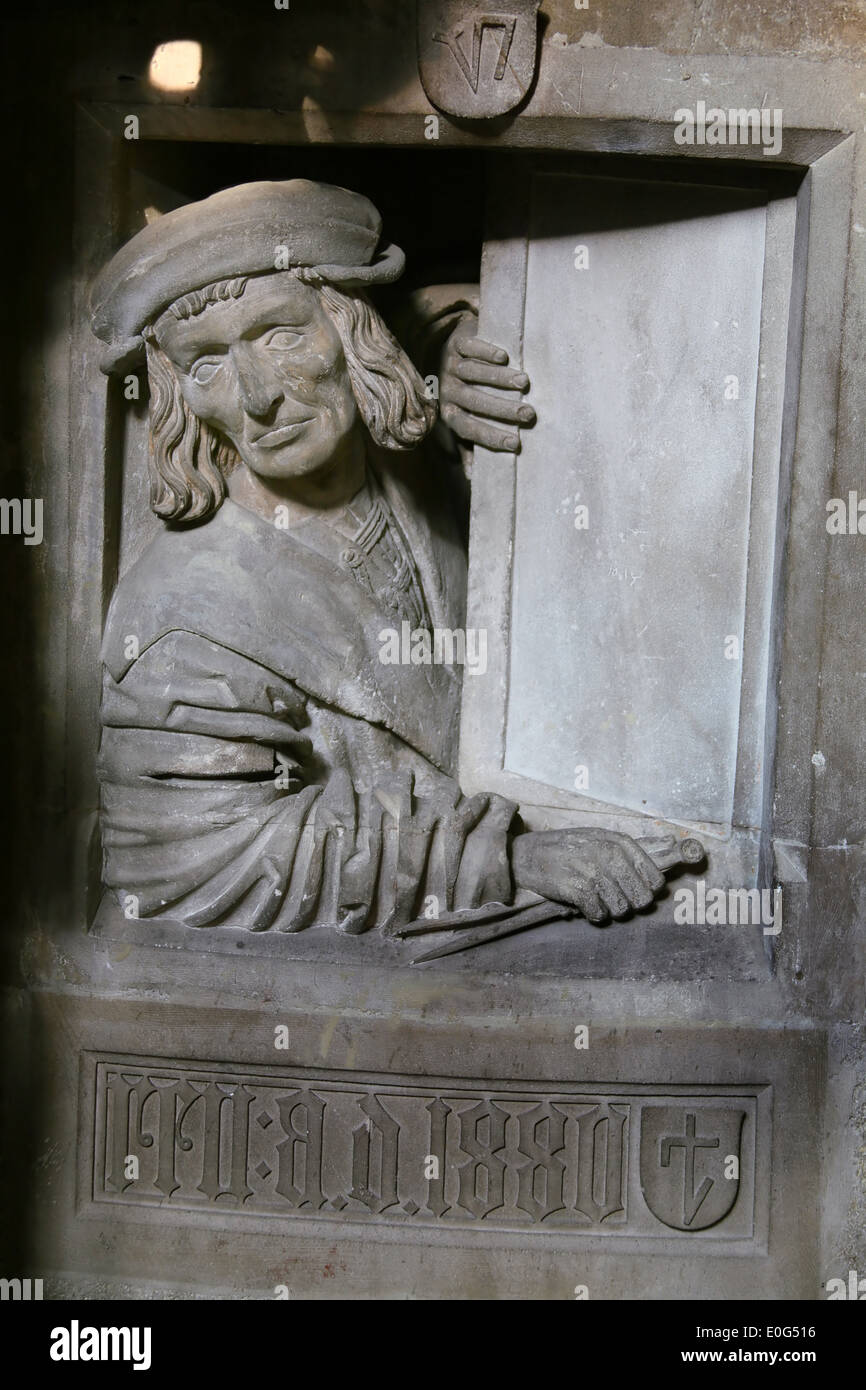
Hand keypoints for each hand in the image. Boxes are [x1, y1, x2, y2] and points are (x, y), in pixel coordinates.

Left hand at [439, 313, 535, 451]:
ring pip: (473, 373)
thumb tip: (474, 478)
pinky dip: (486, 352)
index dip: (490, 437)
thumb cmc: (462, 391)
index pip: (468, 428)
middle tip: (528, 413)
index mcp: (449, 413)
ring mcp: (450, 365)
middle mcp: (447, 390)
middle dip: (502, 409)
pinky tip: (504, 357)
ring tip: (525, 382)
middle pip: (474, 401)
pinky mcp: (456, 344)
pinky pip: (470, 348)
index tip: (516, 444)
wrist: (447, 349)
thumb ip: (467, 445)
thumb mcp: (461, 418)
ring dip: (499, 378)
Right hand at [511, 828, 666, 923]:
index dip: (647, 891)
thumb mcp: (600, 838)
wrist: (528, 854)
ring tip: (596, 898)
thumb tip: (665, 855)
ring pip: (621, 909)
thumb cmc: (567, 848)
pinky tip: (585, 904)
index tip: (633, 891)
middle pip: (641, 898)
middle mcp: (610, 855)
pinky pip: (600, 914)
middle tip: (612, 898)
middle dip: (630, 903)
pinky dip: (593, 914)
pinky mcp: (578, 888)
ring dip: (609, 909)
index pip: (654, 879)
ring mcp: (594, 871)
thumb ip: (627, 851)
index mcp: (619, 842)